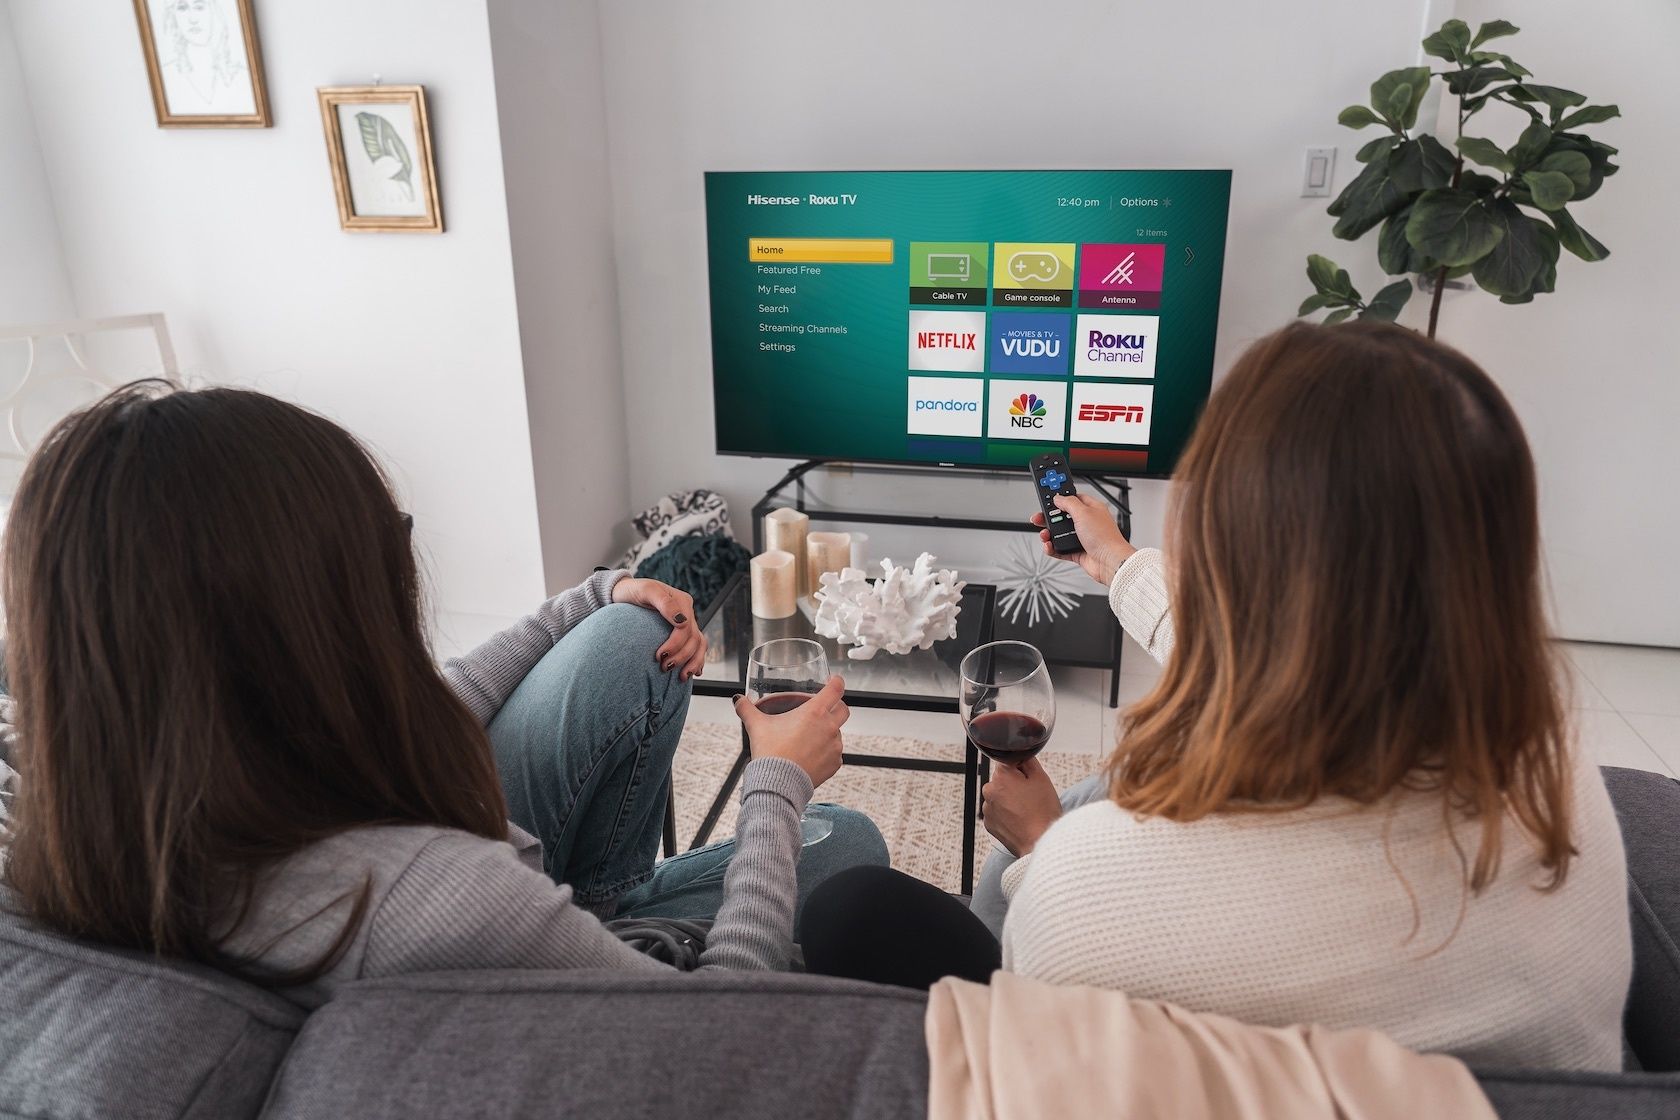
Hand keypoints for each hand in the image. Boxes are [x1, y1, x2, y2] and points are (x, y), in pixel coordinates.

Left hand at [612, 577, 707, 681]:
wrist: (622, 595)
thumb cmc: (632, 592)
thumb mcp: (646, 591)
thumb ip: (664, 603)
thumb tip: (681, 621)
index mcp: (682, 601)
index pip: (686, 628)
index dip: (675, 644)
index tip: (659, 656)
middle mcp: (686, 612)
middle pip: (694, 639)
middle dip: (682, 656)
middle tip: (664, 667)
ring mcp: (685, 623)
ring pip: (699, 644)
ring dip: (693, 662)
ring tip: (681, 676)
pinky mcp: (681, 633)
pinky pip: (695, 647)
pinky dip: (696, 660)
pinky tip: (693, 672)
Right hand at [733, 675, 848, 787]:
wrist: (778, 783)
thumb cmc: (770, 752)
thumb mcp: (757, 726)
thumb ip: (747, 709)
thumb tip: (738, 700)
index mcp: (815, 712)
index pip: (835, 689)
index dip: (836, 682)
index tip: (834, 681)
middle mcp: (829, 727)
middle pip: (843, 709)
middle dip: (837, 705)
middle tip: (825, 708)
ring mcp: (834, 746)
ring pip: (838, 733)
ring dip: (828, 731)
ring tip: (810, 737)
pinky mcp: (835, 763)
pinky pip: (835, 753)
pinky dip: (826, 752)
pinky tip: (812, 755)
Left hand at [982, 756, 1062, 857]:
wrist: (1040, 843)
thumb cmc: (1043, 813)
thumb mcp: (1041, 779)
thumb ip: (1028, 760)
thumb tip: (1020, 754)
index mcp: (1001, 776)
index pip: (1008, 762)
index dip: (1021, 770)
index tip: (1030, 781)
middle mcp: (989, 790)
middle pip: (1002, 779)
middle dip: (1015, 785)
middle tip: (1031, 797)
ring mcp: (988, 808)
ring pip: (1000, 796)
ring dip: (1010, 800)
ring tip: (1027, 811)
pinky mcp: (989, 823)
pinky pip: (998, 812)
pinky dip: (1007, 814)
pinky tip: (1020, 820)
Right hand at [1029, 493, 1136, 587]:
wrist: (1110, 562)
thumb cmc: (1104, 537)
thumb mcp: (1084, 512)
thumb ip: (1068, 503)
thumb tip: (1058, 498)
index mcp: (1091, 508)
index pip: (1072, 498)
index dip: (1060, 496)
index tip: (1048, 495)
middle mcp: (1086, 522)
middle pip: (1062, 516)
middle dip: (1049, 517)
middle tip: (1039, 518)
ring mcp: (1081, 537)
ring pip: (1059, 533)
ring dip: (1049, 534)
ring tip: (1045, 535)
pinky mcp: (1077, 551)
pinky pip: (1060, 549)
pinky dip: (1052, 548)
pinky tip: (1049, 546)